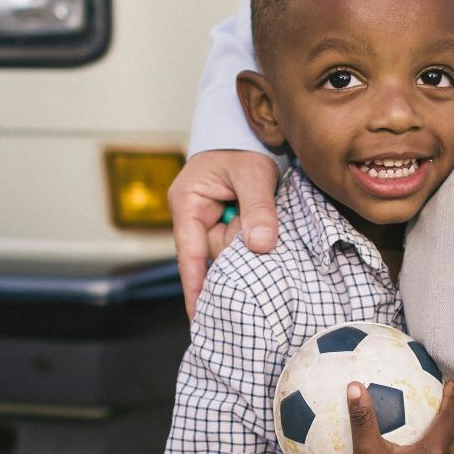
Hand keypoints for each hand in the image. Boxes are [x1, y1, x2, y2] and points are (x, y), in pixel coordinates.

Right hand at [168, 150, 280, 318]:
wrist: (247, 135)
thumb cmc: (243, 149)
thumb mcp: (254, 173)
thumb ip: (259, 208)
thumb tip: (261, 246)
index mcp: (188, 203)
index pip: (190, 255)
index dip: (196, 287)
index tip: (199, 318)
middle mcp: (192, 219)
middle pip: (214, 256)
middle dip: (240, 252)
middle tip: (261, 232)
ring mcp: (207, 225)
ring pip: (229, 254)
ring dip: (249, 248)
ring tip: (265, 228)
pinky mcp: (223, 227)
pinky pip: (237, 247)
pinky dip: (250, 247)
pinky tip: (262, 246)